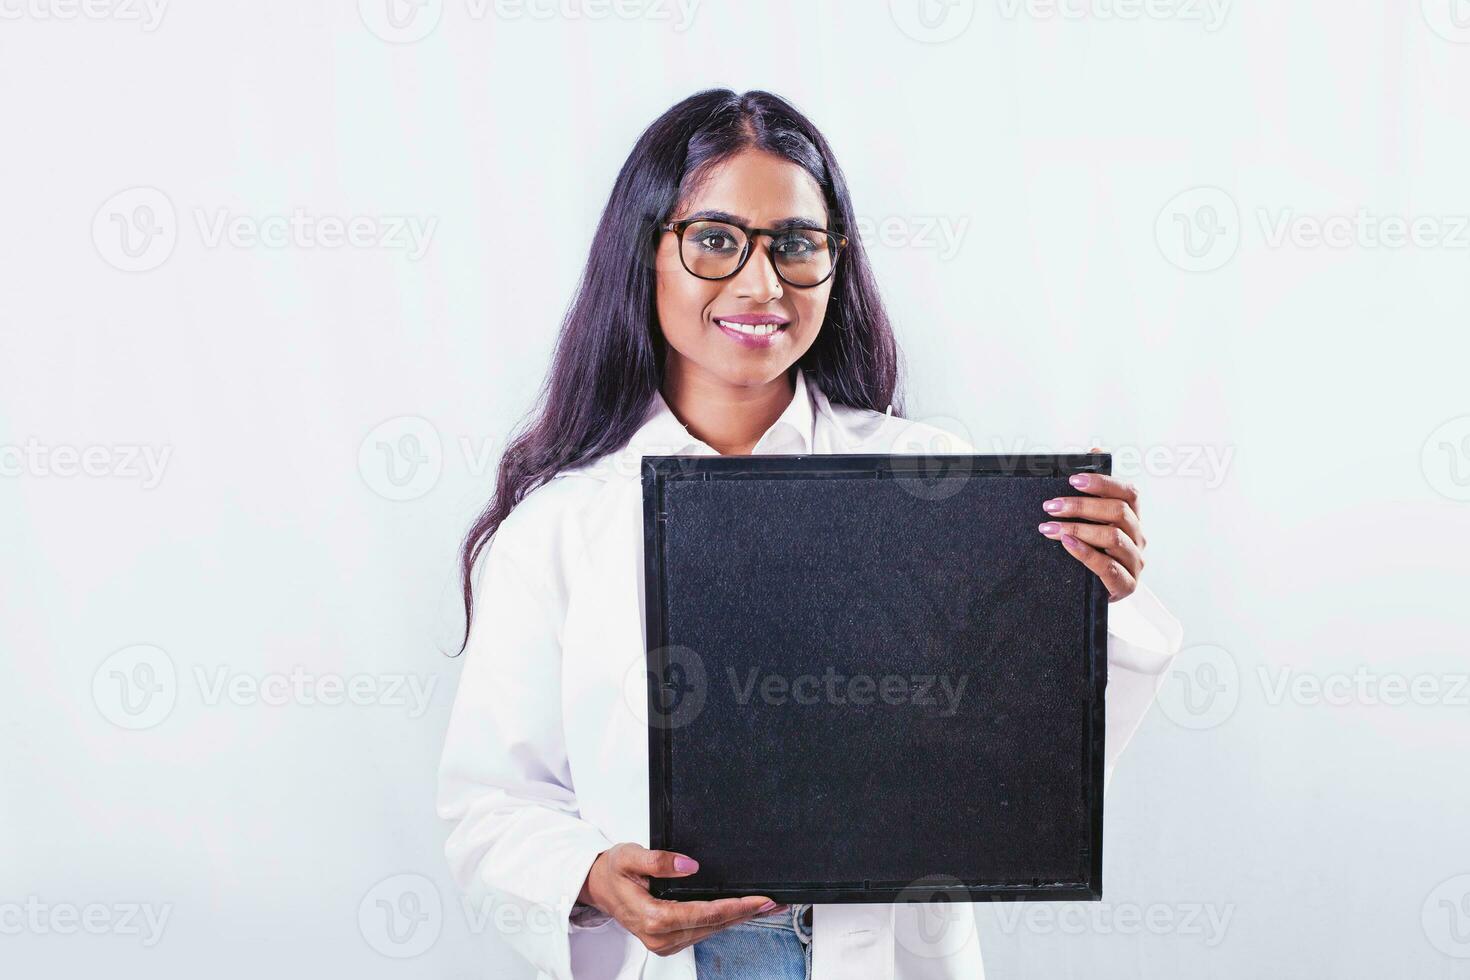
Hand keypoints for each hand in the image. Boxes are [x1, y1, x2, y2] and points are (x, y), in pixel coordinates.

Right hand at [578, 843, 784, 956]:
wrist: (599, 886)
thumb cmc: (613, 871)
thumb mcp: (629, 856)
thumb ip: (658, 860)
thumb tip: (687, 864)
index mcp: (651, 918)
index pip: (703, 914)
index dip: (733, 907)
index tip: (758, 900)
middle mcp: (659, 937)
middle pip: (712, 926)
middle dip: (744, 913)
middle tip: (773, 902)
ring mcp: (664, 943)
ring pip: (710, 931)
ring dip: (737, 918)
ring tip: (764, 906)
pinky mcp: (668, 942)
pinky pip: (702, 932)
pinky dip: (722, 921)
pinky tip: (738, 912)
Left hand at [1036, 450, 1145, 600]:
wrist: (1093, 594)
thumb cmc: (1093, 551)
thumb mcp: (1090, 521)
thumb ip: (1093, 490)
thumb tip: (1095, 450)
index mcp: (1133, 518)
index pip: (1128, 493)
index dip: (1103, 483)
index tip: (1073, 480)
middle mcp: (1138, 537)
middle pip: (1117, 512)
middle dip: (1080, 506)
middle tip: (1050, 506)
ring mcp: (1135, 562)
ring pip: (1112, 537)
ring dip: (1077, 528)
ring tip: (1048, 527)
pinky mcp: (1126, 585)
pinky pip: (1108, 566)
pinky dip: (1085, 553)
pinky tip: (1066, 544)